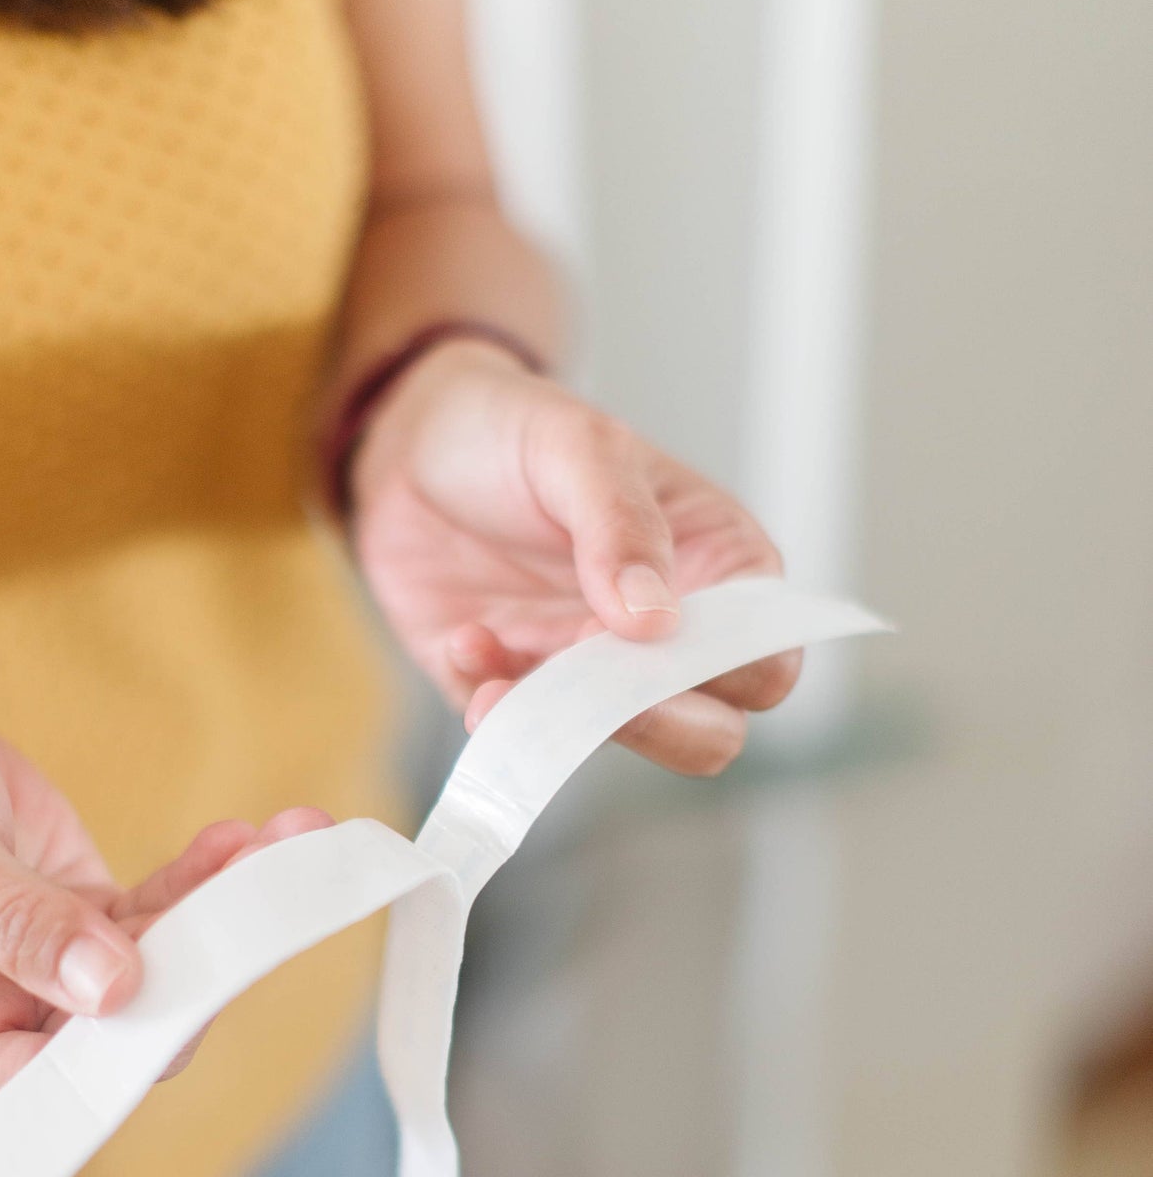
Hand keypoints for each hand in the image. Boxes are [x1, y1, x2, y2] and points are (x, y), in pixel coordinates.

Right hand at [0, 685, 328, 1117]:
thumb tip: (113, 988)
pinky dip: (204, 883)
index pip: (38, 1087)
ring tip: (289, 848)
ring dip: (223, 915)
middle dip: (196, 974)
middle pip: (114, 1036)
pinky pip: (155, 922)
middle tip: (268, 908)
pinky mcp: (80, 933)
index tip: (194, 997)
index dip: (118, 1056)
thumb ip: (13, 921)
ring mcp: (42, 985)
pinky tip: (250, 841)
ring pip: (153, 974)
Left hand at [349, 339, 800, 774]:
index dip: (730, 671)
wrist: (411, 442)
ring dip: (554, 720)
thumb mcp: (578, 448)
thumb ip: (621, 526)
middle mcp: (665, 635)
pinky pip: (517, 735)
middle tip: (582, 678)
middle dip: (654, 727)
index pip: (765, 659)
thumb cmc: (517, 429)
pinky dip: (489, 703)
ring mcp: (590, 672)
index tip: (655, 637)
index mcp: (716, 568)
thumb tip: (654, 622)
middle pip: (709, 733)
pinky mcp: (516, 691)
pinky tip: (464, 638)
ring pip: (612, 746)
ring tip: (489, 651)